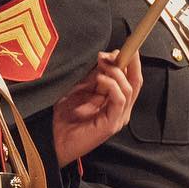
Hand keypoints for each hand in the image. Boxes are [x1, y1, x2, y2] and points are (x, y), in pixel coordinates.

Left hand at [53, 50, 141, 164]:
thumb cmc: (64, 117)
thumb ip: (95, 76)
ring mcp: (118, 117)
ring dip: (117, 72)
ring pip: (129, 88)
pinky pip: (120, 100)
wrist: (52, 139)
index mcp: (115, 101)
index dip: (128, 61)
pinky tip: (100, 78)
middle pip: (136, 81)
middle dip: (129, 63)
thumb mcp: (81, 89)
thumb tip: (106, 57)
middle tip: (116, 52)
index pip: (130, 78)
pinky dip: (113, 85)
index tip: (118, 48)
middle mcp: (120, 109)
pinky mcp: (112, 124)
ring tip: (103, 64)